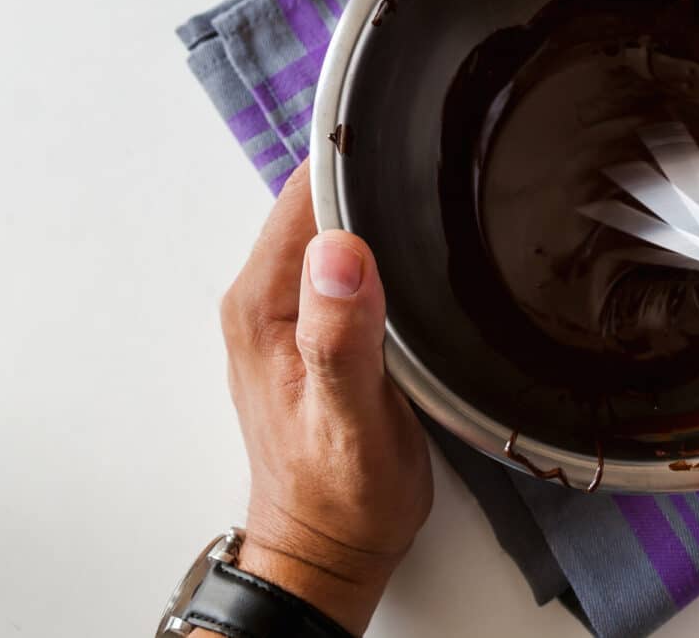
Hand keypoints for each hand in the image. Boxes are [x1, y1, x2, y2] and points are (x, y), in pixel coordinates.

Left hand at [214, 162, 432, 633]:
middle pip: (313, 201)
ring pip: (327, 228)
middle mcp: (260, 298)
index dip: (356, 164)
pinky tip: (411, 253)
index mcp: (262, 305)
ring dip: (374, 213)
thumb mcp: (351, 419)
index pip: (303, 193)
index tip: (412, 152)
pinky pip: (335, 259)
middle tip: (438, 181)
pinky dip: (373, 247)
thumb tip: (338, 249)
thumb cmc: (343, 494)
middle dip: (370, 182)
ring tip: (433, 207)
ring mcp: (280, 310)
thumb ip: (341, 335)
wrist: (327, 546)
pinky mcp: (304, 326)